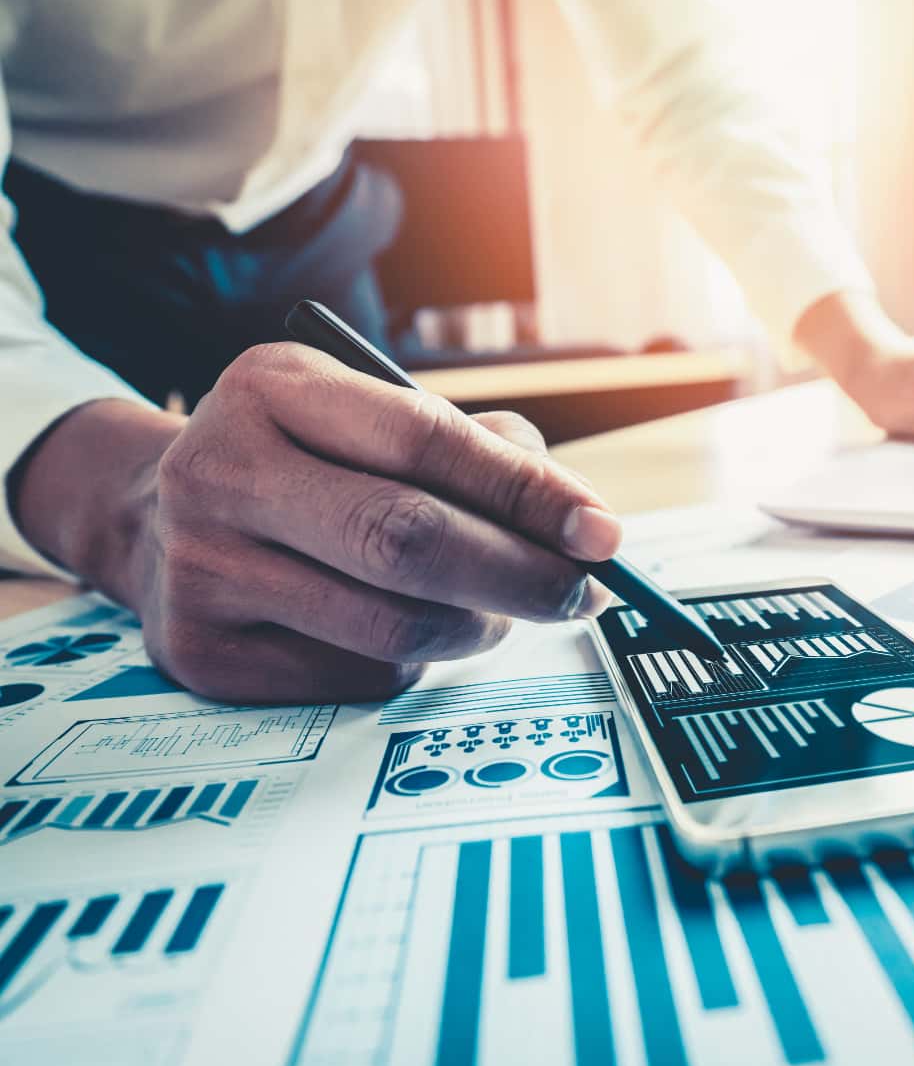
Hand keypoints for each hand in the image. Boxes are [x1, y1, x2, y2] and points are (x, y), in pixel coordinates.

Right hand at [13, 343, 620, 700]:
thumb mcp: (369, 418)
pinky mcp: (205, 655)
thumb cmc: (303, 463)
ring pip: (391, 626)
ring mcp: (202, 569)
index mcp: (274, 387)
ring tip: (498, 610)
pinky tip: (409, 631)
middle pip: (406, 539)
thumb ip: (474, 450)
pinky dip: (414, 663)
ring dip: (477, 627)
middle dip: (521, 575)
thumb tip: (576, 523)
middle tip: (582, 593)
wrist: (160, 520)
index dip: (525, 491)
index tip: (600, 531)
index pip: (423, 438)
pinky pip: (358, 678)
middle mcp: (221, 471)